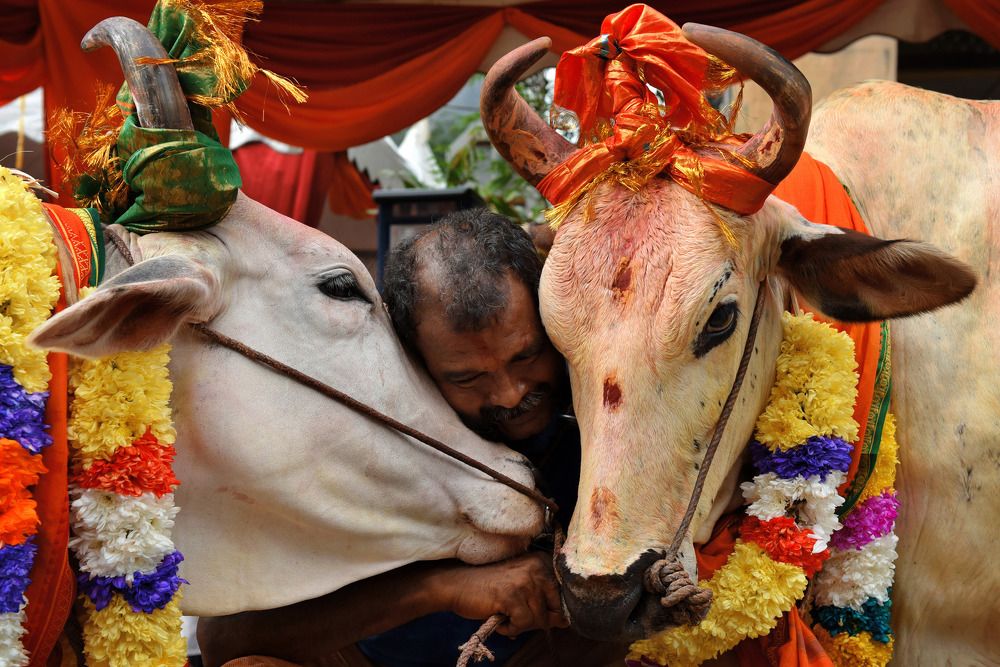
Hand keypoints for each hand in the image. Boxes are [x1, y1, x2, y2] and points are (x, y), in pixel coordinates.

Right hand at [439, 552, 568, 636]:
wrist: (457, 585)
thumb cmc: (490, 588)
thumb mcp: (522, 589)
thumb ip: (545, 603)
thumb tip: (566, 622)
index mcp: (542, 562)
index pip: (564, 596)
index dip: (549, 611)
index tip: (529, 607)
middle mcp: (537, 567)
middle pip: (554, 610)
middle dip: (535, 620)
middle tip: (514, 613)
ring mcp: (525, 580)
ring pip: (539, 620)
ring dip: (521, 625)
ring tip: (504, 613)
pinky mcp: (512, 595)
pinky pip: (523, 624)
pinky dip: (510, 628)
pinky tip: (499, 618)